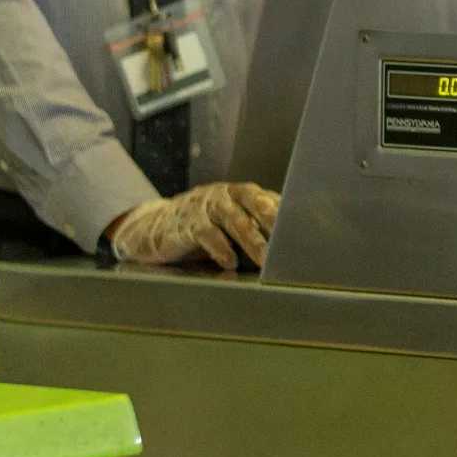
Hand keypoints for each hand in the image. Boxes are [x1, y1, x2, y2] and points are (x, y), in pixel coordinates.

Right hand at [106, 182, 279, 269]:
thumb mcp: (230, 222)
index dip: (288, 213)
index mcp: (240, 193)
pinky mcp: (186, 224)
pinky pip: (206, 234)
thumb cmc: (202, 228)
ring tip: (264, 259)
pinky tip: (229, 263)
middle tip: (288, 240)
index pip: (270, 199)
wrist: (152, 228)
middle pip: (254, 203)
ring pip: (233, 220)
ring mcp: (204, 207)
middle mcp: (224, 195)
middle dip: (273, 221)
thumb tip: (290, 247)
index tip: (305, 229)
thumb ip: (257, 227)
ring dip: (251, 240)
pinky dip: (220, 249)